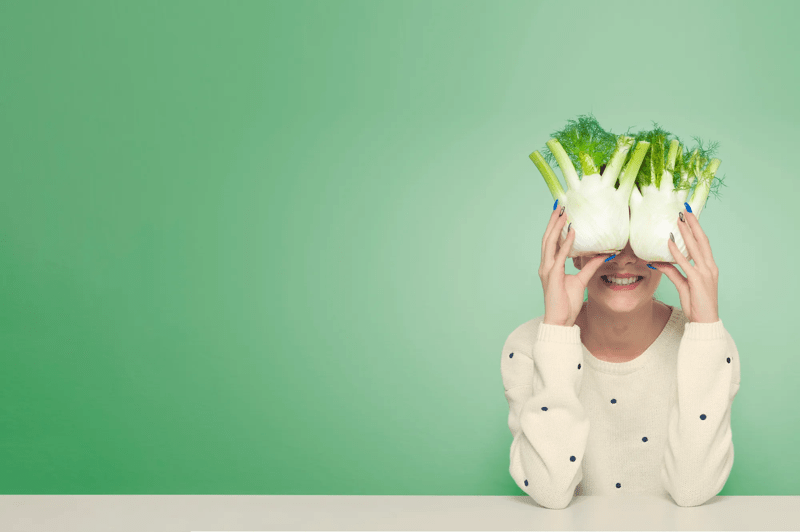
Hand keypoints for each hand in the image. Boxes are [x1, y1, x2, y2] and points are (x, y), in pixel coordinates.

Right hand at [539, 205, 613, 326]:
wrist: (560, 321)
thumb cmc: (567, 304)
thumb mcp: (581, 281)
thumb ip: (589, 267)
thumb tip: (602, 255)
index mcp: (550, 266)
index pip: (551, 242)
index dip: (555, 227)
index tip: (560, 213)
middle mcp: (546, 266)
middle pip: (548, 238)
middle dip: (553, 221)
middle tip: (559, 205)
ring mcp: (547, 270)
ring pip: (550, 243)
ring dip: (556, 227)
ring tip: (563, 213)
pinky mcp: (553, 276)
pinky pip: (560, 256)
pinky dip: (565, 243)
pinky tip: (572, 232)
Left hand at [649, 206, 719, 322]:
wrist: (705, 321)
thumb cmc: (696, 304)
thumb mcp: (683, 285)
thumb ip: (673, 272)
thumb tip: (658, 262)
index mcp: (709, 267)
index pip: (703, 243)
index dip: (696, 228)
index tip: (690, 215)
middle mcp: (709, 267)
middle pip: (701, 240)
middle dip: (693, 224)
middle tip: (685, 209)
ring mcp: (705, 273)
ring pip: (695, 248)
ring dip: (686, 232)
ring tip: (678, 219)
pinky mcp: (697, 281)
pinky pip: (685, 264)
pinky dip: (677, 252)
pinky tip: (669, 242)